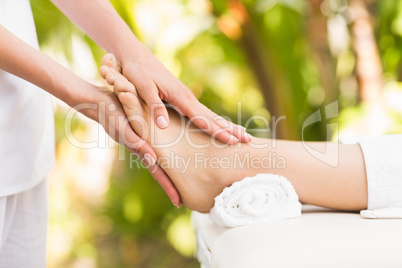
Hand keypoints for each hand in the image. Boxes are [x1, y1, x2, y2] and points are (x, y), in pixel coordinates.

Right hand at [87, 87, 181, 206]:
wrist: (99, 101)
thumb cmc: (111, 114)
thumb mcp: (124, 130)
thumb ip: (136, 144)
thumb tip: (152, 159)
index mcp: (141, 151)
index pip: (158, 173)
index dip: (169, 187)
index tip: (179, 203)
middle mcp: (143, 148)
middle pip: (160, 171)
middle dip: (170, 185)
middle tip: (183, 201)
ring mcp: (142, 141)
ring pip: (159, 160)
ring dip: (169, 171)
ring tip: (182, 180)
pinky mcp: (141, 130)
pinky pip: (155, 145)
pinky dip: (165, 154)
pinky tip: (172, 155)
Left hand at [114, 47, 251, 144]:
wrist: (136, 55)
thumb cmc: (137, 72)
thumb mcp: (142, 89)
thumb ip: (155, 106)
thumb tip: (164, 125)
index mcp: (181, 98)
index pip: (203, 119)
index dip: (217, 132)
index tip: (232, 141)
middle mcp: (188, 98)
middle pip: (214, 117)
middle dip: (231, 129)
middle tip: (248, 139)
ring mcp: (187, 98)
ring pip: (211, 115)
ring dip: (227, 125)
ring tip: (242, 134)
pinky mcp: (182, 98)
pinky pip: (203, 113)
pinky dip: (215, 121)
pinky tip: (219, 125)